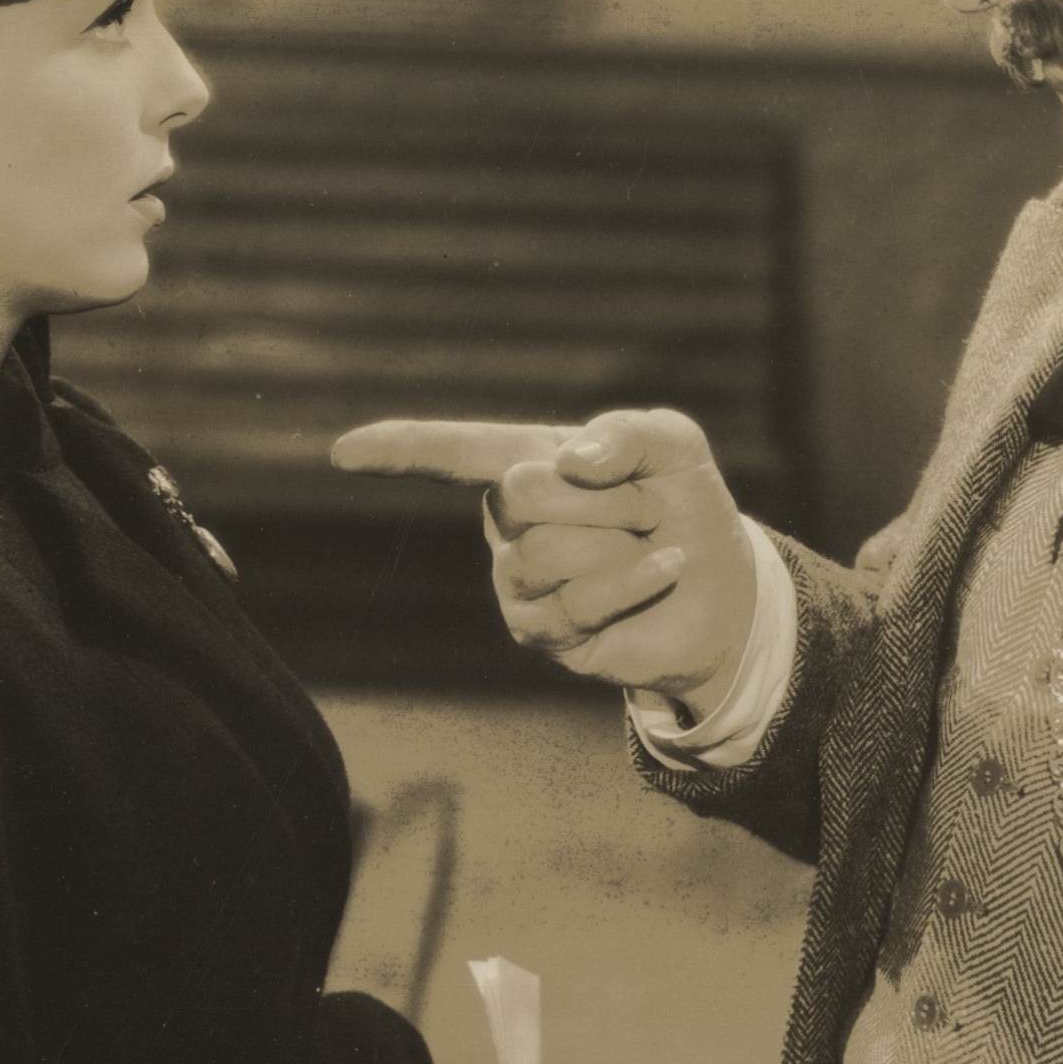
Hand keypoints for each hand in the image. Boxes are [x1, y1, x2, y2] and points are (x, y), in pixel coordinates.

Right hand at [331, 409, 756, 708]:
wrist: (720, 588)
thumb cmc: (683, 504)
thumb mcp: (672, 445)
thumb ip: (627, 432)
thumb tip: (570, 462)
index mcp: (527, 461)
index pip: (453, 451)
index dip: (399, 449)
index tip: (342, 452)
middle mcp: (508, 521)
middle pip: (522, 492)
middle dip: (605, 497)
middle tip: (644, 508)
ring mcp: (516, 579)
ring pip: (548, 551)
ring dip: (623, 542)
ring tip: (646, 545)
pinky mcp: (539, 631)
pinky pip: (578, 599)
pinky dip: (635, 578)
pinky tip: (662, 571)